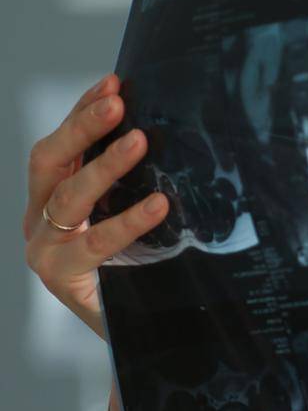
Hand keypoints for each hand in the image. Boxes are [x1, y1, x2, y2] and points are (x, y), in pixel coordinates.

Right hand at [22, 74, 168, 339]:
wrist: (133, 330)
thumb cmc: (133, 267)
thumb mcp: (129, 214)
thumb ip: (133, 181)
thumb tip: (165, 131)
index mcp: (51, 196)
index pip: (62, 144)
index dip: (82, 110)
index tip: (113, 80)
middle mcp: (39, 217)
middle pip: (50, 161)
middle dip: (82, 126)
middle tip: (117, 100)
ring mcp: (44, 246)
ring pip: (68, 198)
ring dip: (103, 165)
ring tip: (139, 140)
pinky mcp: (60, 276)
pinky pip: (94, 243)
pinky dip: (127, 221)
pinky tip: (158, 205)